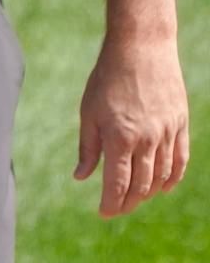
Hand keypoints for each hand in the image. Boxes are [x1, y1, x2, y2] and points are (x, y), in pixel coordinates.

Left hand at [75, 33, 189, 216]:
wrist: (141, 50)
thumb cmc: (107, 79)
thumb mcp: (89, 112)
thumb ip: (88, 148)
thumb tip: (82, 177)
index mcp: (120, 138)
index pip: (118, 184)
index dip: (111, 203)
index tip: (104, 213)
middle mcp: (147, 140)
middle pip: (141, 185)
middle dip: (128, 203)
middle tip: (117, 210)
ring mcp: (167, 133)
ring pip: (162, 176)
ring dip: (149, 193)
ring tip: (135, 199)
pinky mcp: (180, 124)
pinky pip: (180, 159)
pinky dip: (173, 177)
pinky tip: (164, 187)